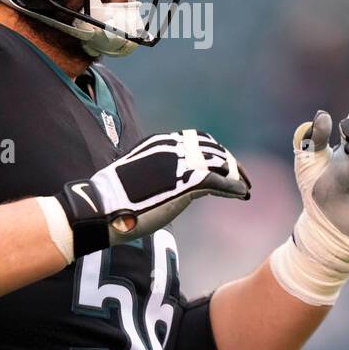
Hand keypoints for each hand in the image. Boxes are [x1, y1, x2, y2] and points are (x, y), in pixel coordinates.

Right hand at [54, 129, 250, 253]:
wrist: (103, 208)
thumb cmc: (116, 199)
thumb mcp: (141, 176)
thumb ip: (161, 173)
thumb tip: (175, 184)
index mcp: (161, 142)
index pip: (198, 140)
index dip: (216, 153)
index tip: (224, 166)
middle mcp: (173, 147)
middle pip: (213, 149)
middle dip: (231, 163)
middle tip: (242, 178)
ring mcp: (181, 163)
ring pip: (220, 163)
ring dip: (236, 176)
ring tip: (245, 188)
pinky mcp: (186, 182)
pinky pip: (219, 182)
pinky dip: (233, 187)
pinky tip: (241, 194)